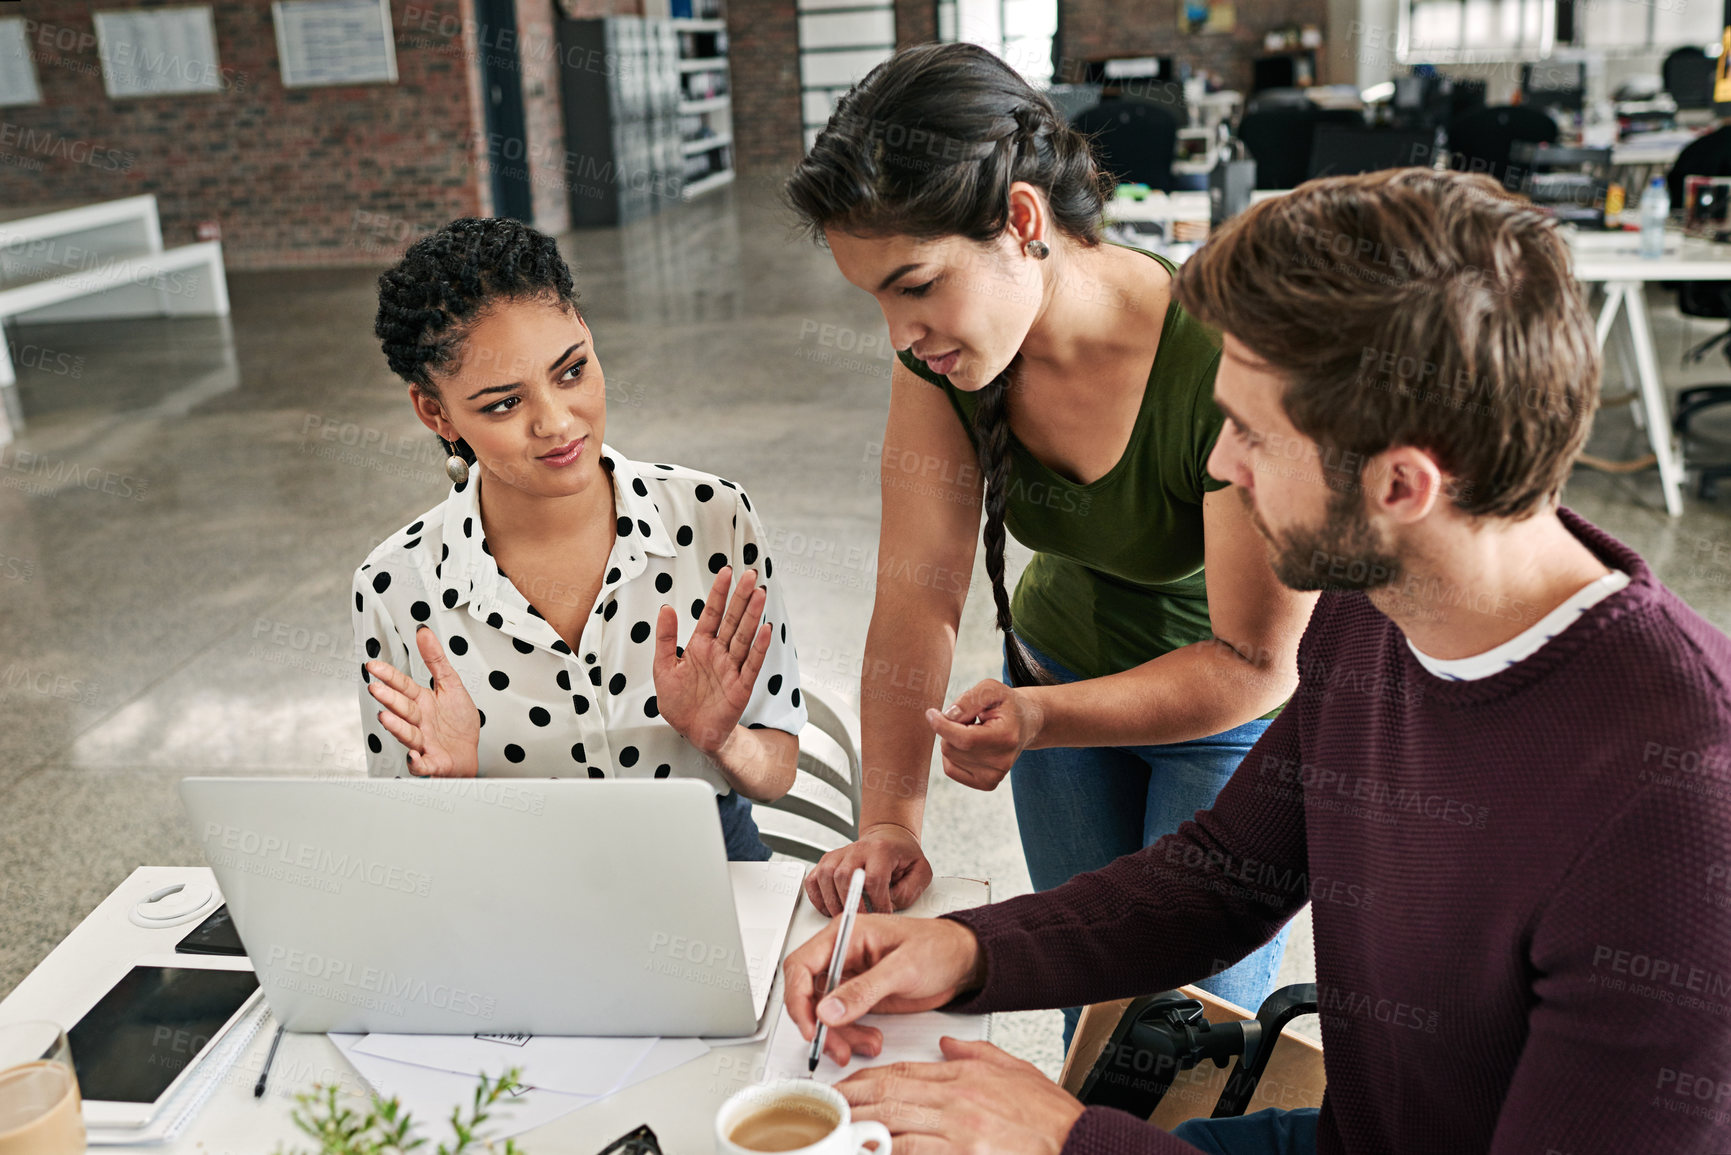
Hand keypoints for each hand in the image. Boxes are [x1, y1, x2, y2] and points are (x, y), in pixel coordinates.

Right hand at [364, 626, 479, 776]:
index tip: (373, 666)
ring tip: (386, 718)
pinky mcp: (432, 761)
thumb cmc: (458, 723)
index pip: (403, 686)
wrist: (468, 754)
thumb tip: (424, 634)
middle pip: (403, 708)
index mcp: (422, 702)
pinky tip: (413, 755)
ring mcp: (423, 742)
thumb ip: (436, 660)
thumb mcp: (452, 685)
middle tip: (376, 689)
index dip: (389, 676)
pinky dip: (417, 761)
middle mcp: (419, 721)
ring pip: (408, 734)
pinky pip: (423, 763)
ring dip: (397, 727)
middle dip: (389, 699)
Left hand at [653, 566, 770, 756]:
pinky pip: (751, 664)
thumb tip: (666, 609)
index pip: (711, 613)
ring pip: (744, 637)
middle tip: (751, 576)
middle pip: (732, 619)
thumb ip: (665, 638)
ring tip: (760, 594)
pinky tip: (766, 631)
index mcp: (700, 646)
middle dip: (741, 597)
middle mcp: (719, 653)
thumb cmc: (680, 703)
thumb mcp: (663, 668)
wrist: (692, 732)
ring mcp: (731, 668)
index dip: (718, 593)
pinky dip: (759, 648)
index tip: (725, 572)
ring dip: (753, 616)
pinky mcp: (741, 686)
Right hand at [782, 913, 983, 1066]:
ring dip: (839, 1035)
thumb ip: (864, 990)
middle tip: (836, 1047)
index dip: (798, 999)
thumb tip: (827, 1010)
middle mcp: (841, 954)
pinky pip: (842, 1021)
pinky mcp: (860, 995)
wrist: (963, 961)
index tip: (811, 1027)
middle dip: (819, 1025)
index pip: (801, 964)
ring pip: (823, 1013)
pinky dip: (851, 1036)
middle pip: (808, 993)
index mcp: (845, 934)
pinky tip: (871, 1039)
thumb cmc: (939, 948)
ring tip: (867, 1044)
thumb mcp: (903, 968)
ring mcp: (849, 976)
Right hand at [806, 823, 933, 915]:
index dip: (878, 902)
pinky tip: (830, 907)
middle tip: (862, 918)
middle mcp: (857, 849)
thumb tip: (889, 904)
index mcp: (882, 850)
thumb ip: (910, 890)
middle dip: (852, 905)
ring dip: (833, 903)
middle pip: (844, 877)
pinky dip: (817, 897)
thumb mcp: (921, 871)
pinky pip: (813, 880)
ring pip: (825, 877)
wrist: (889, 838)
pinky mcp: (827, 861)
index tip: (884, 913)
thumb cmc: (903, 856)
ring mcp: (839, 854)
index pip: (874, 878)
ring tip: (847, 914)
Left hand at [837, 1037, 1084, 1153]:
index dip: (869, 1077)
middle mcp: (956, 1100)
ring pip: (894, 1124)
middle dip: (854, 1099)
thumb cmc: (1051, 1117)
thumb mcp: (1014, 1071)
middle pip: (891, 1094)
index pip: (904, 1070)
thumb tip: (947, 1042)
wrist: (1078, 1143)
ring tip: (836, 1130)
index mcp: (965, 1076)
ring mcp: (958, 1130)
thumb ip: (976, 1054)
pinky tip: (871, 1151)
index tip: (848, 1085)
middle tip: (827, 1106)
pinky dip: (888, 1152)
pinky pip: (913, 1153)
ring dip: (861, 1127)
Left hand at [925, 679, 1044, 791]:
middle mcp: (1001, 762)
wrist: (1025, 724)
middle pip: (951, 747)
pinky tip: (969, 744)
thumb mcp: (991, 690)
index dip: (942, 725)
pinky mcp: (986, 783)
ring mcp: (994, 777)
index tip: (931, 713)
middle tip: (969, 718)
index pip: (964, 739)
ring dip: (953, 740)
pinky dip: (952, 754)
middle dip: (950, 728)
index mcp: (1005, 737)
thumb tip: (948, 716)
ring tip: (974, 730)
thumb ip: (969, 699)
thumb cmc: (1006, 704)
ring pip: (949, 757)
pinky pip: (951, 769)